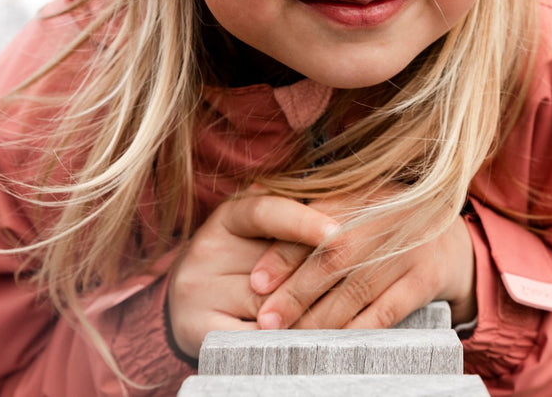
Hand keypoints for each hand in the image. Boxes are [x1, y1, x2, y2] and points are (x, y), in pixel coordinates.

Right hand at [166, 190, 338, 355]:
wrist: (192, 295)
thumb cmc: (245, 255)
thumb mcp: (265, 226)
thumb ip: (295, 214)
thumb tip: (345, 212)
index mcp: (228, 217)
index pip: (265, 213)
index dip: (303, 222)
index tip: (338, 232)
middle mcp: (207, 250)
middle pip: (272, 270)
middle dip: (316, 281)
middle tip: (359, 279)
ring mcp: (197, 291)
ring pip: (265, 308)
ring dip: (305, 314)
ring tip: (343, 313)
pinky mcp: (195, 327)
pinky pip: (250, 338)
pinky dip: (283, 339)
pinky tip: (309, 337)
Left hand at [249, 196, 475, 330]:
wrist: (452, 239)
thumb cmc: (386, 225)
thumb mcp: (356, 208)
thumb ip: (314, 220)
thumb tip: (259, 258)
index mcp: (360, 196)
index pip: (315, 225)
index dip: (282, 255)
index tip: (256, 283)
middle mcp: (384, 218)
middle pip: (333, 258)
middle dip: (296, 294)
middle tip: (267, 321)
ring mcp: (407, 249)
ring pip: (356, 290)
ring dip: (320, 319)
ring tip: (292, 338)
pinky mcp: (425, 280)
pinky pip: (386, 313)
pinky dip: (356, 331)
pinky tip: (334, 344)